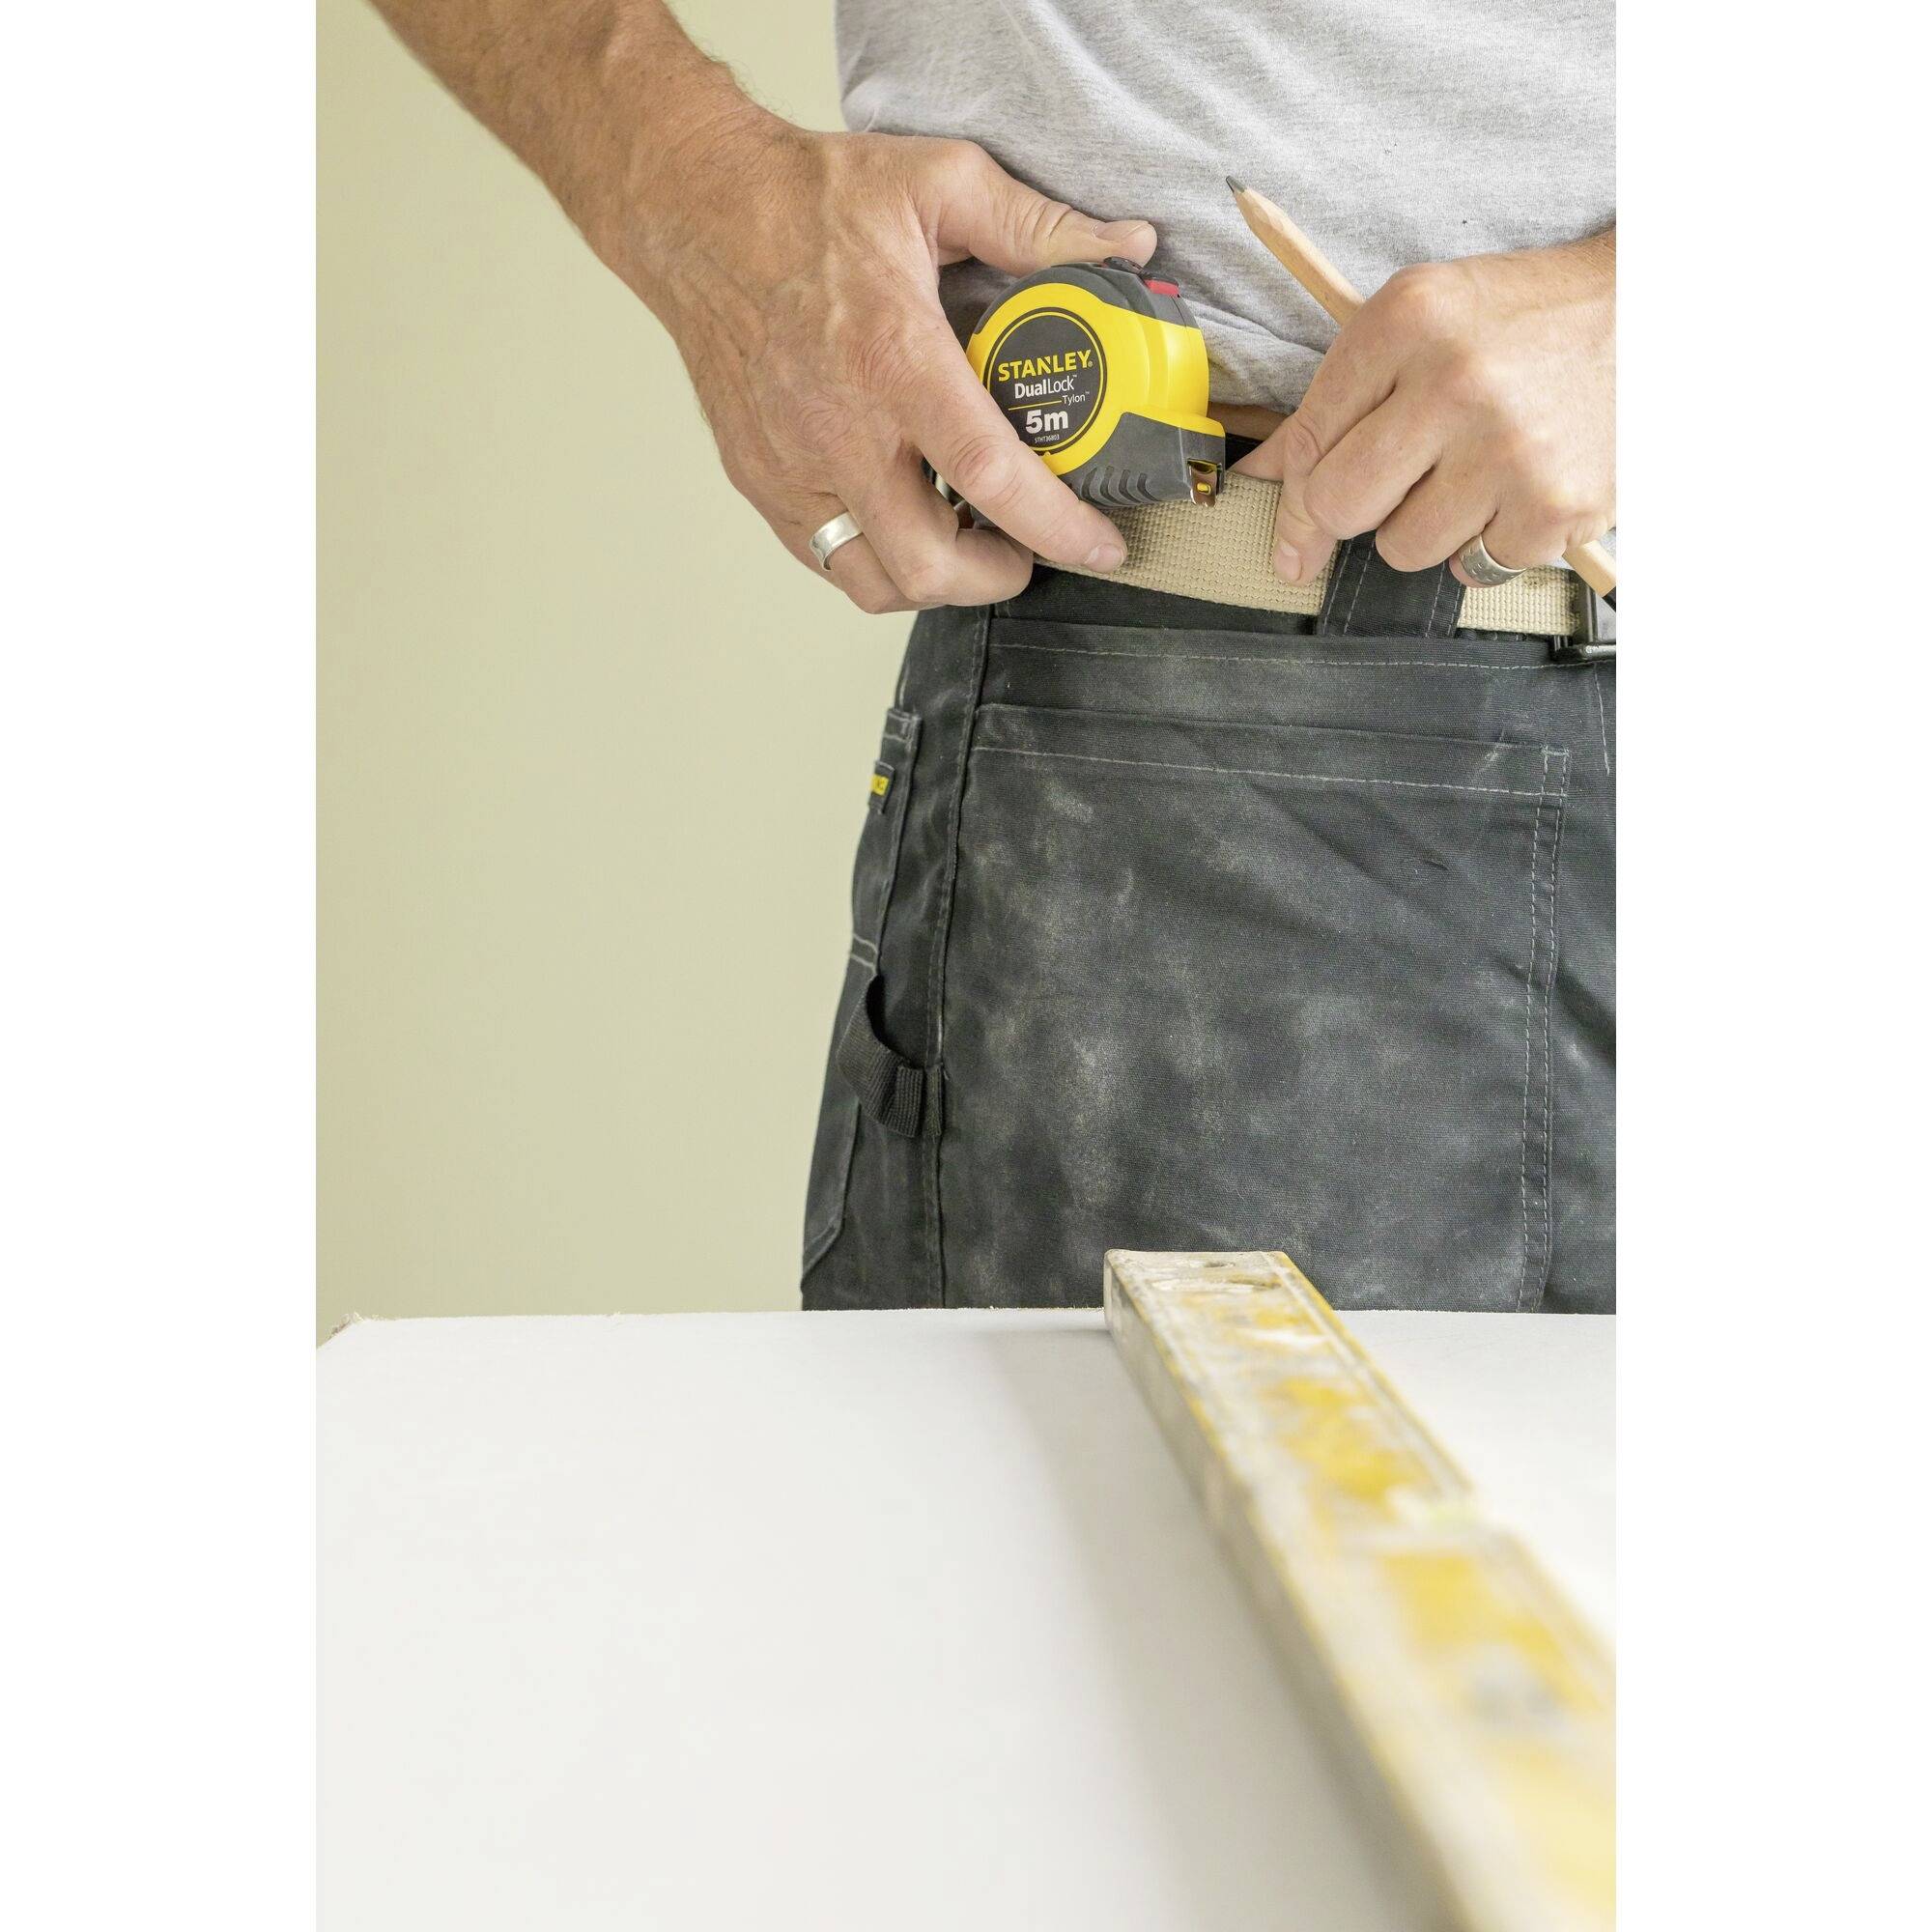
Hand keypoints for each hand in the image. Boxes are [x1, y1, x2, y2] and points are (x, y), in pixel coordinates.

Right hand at [605, 114, 1155, 612]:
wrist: (697, 214)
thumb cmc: (806, 201)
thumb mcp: (938, 181)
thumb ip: (1038, 224)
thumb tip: (1125, 246)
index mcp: (894, 360)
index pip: (987, 476)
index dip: (1054, 528)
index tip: (1099, 547)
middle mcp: (839, 431)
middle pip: (927, 565)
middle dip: (994, 578)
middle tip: (1026, 549)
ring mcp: (793, 468)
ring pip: (873, 582)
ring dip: (934, 581)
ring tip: (967, 544)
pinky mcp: (764, 483)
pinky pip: (829, 559)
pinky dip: (878, 560)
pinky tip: (906, 522)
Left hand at [1232, 233, 1613, 586]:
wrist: (1654, 314)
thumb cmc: (1523, 322)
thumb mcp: (1424, 320)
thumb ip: (1339, 397)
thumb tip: (1263, 477)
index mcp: (1408, 321)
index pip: (1307, 442)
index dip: (1290, 498)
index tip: (1291, 538)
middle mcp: (1455, 382)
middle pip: (1341, 505)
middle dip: (1349, 516)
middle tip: (1389, 495)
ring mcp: (1509, 450)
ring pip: (1402, 549)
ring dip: (1425, 528)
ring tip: (1473, 473)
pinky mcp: (1555, 507)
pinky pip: (1473, 568)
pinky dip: (1489, 542)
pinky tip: (1519, 489)